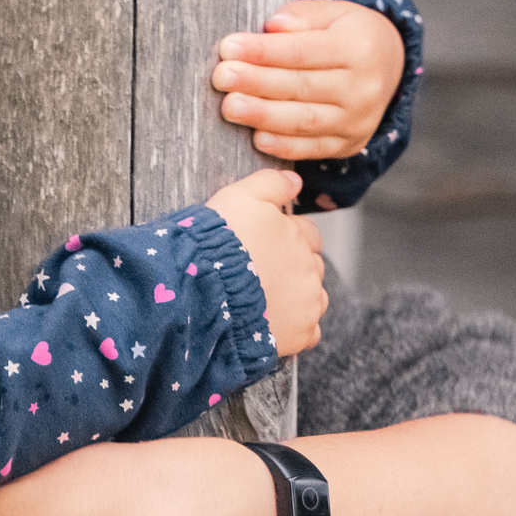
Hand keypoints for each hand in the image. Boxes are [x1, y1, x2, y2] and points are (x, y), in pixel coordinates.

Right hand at [207, 168, 325, 353]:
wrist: (204, 293)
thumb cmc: (217, 245)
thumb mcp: (238, 197)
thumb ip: (270, 183)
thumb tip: (295, 180)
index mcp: (299, 236)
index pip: (306, 231)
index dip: (285, 234)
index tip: (263, 241)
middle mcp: (311, 270)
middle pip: (310, 265)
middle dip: (291, 265)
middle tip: (258, 270)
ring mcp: (307, 305)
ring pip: (312, 297)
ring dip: (295, 296)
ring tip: (262, 298)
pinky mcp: (299, 334)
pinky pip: (308, 332)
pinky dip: (295, 327)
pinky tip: (272, 321)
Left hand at [212, 0, 403, 162]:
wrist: (388, 65)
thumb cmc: (346, 34)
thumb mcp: (333, 13)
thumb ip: (303, 15)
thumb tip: (274, 25)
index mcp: (359, 48)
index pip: (303, 50)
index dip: (264, 50)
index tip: (228, 47)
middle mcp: (363, 87)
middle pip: (302, 86)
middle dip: (257, 82)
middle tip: (222, 77)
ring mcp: (358, 120)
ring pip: (305, 120)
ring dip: (264, 115)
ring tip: (230, 106)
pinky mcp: (349, 143)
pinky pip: (314, 149)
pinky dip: (284, 146)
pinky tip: (256, 138)